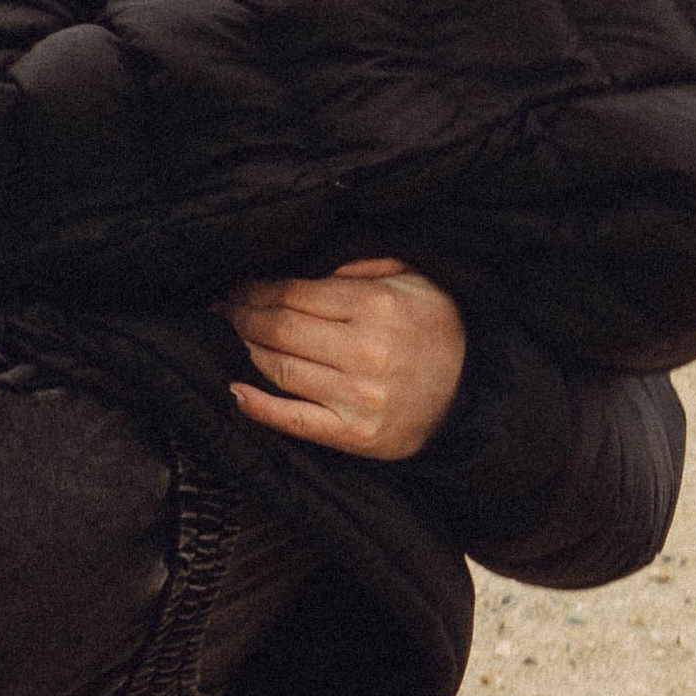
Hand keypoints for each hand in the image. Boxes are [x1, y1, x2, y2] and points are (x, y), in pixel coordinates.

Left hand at [223, 258, 466, 459]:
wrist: (472, 393)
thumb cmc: (437, 328)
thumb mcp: (412, 276)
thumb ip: (361, 262)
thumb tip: (305, 259)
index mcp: (376, 306)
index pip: (296, 292)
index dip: (258, 287)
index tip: (238, 283)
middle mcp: (364, 351)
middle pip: (281, 328)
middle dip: (243, 313)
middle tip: (223, 305)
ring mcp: (357, 398)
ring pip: (281, 368)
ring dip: (246, 348)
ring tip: (230, 333)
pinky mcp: (355, 436)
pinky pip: (295, 421)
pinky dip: (258, 407)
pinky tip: (234, 390)